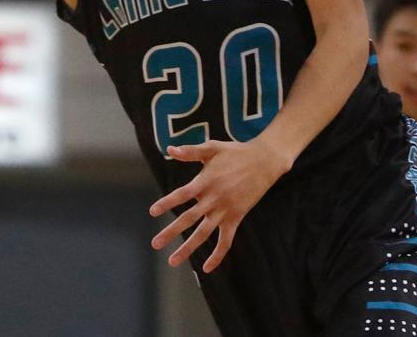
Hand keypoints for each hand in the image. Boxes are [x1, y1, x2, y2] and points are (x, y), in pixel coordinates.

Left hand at [149, 138, 289, 273]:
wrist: (263, 162)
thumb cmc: (235, 153)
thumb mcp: (212, 148)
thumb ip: (190, 151)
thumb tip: (169, 149)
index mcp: (206, 181)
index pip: (182, 194)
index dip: (167, 202)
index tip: (152, 212)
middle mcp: (214, 198)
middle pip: (189, 218)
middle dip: (171, 232)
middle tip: (155, 243)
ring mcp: (225, 210)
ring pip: (204, 233)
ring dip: (188, 248)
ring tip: (172, 261)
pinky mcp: (236, 218)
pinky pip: (225, 241)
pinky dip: (217, 255)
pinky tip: (207, 268)